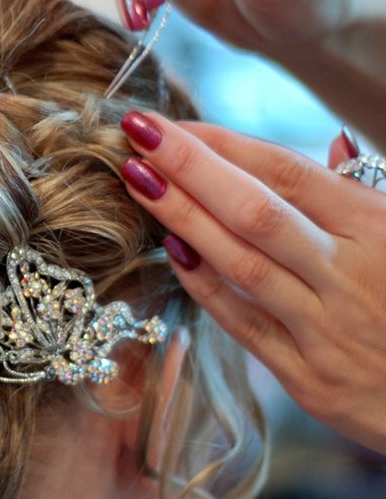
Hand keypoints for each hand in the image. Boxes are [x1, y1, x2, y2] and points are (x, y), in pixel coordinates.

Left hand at [118, 111, 385, 454]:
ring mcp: (326, 328)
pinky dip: (204, 286)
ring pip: (241, 263)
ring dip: (182, 217)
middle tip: (137, 133)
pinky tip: (168, 251)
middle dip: (189, 166)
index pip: (285, 172)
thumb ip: (364, 191)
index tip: (171, 123)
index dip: (222, 143)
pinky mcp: (308, 376)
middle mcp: (349, 274)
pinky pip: (243, 324)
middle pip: (254, 210)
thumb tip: (335, 144)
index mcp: (376, 228)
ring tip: (137, 179)